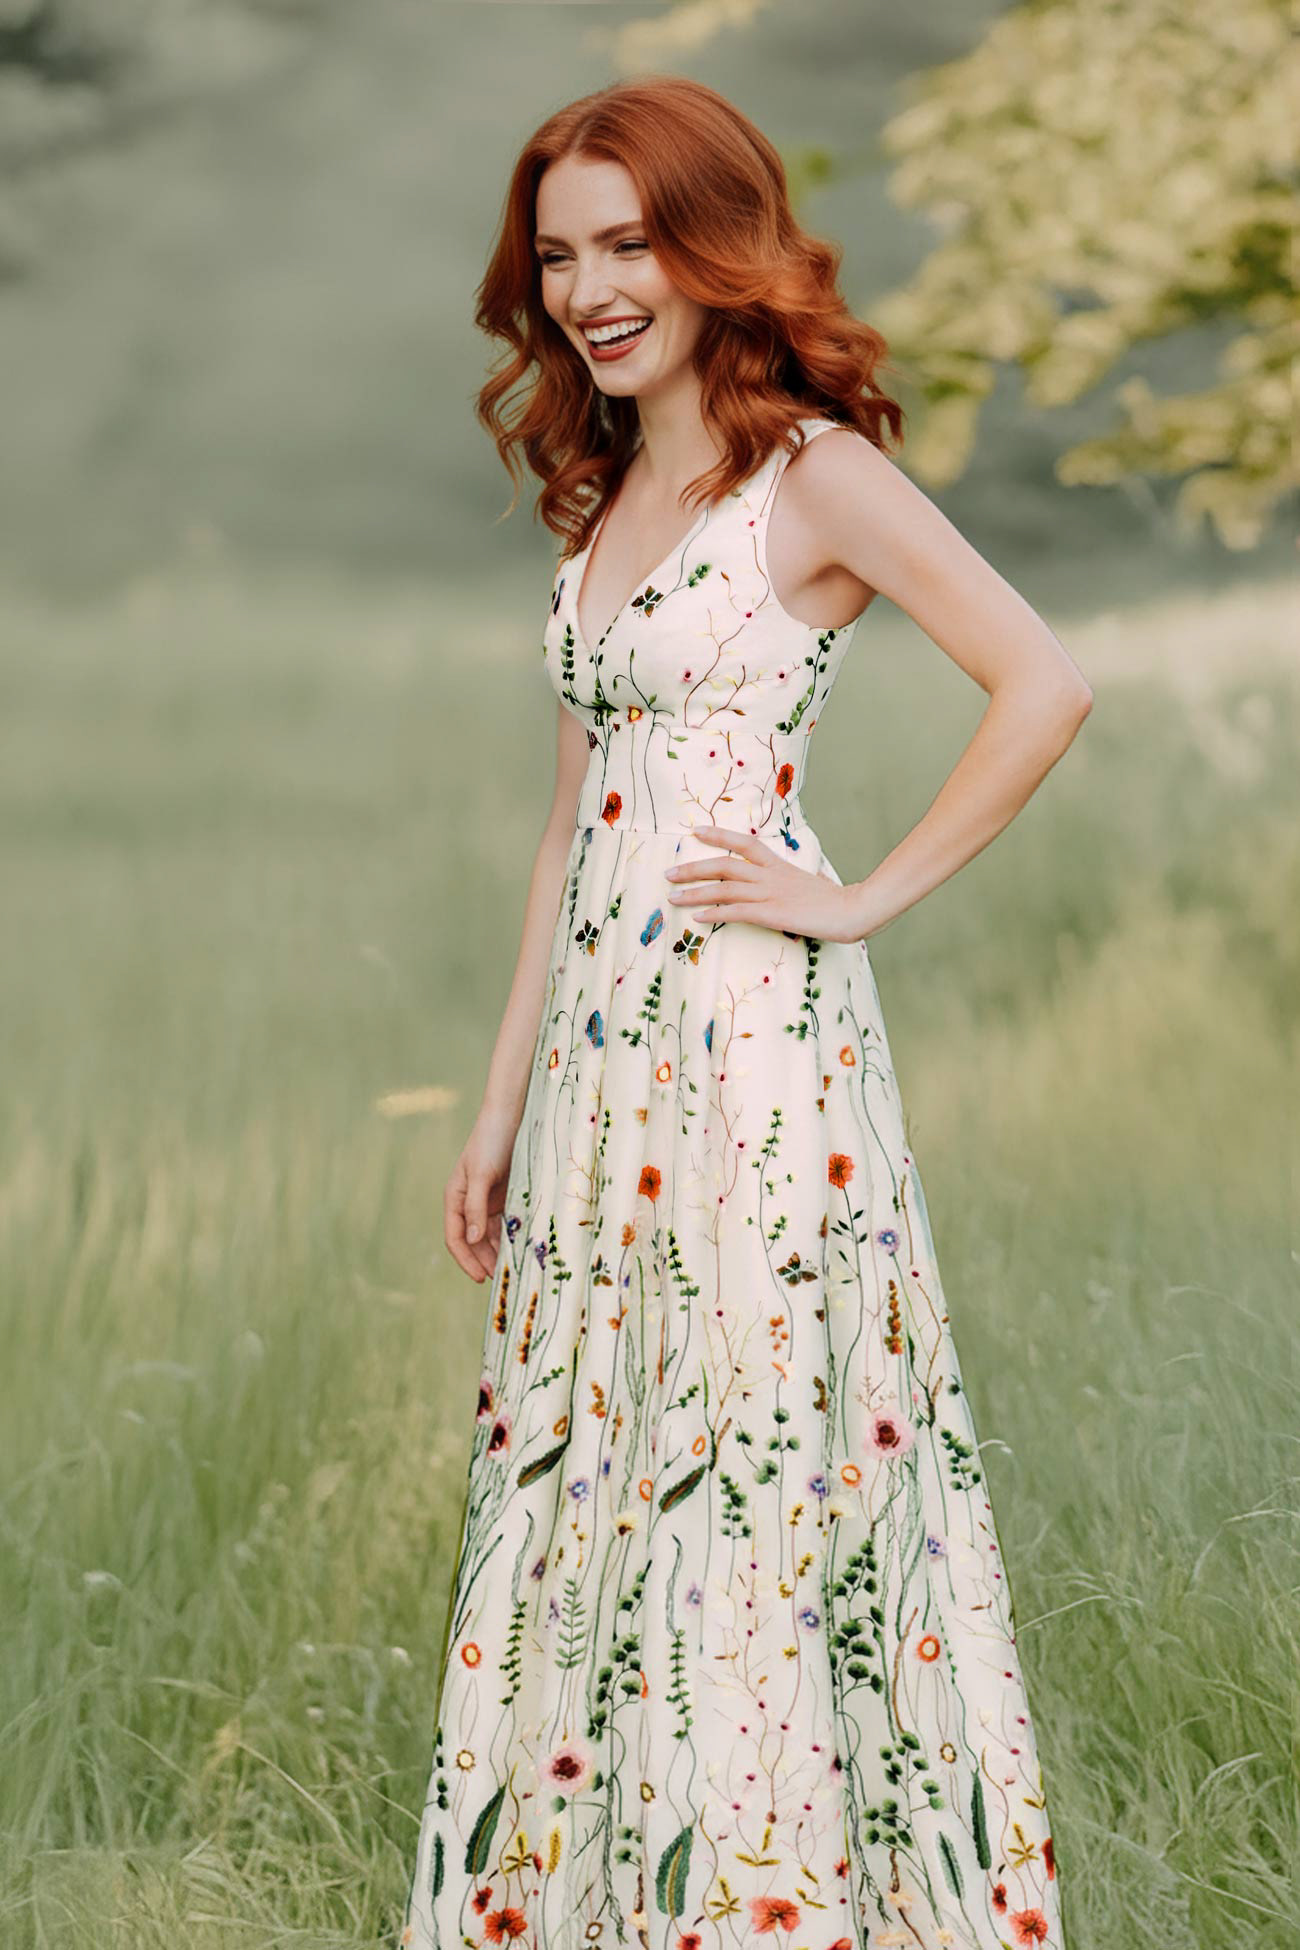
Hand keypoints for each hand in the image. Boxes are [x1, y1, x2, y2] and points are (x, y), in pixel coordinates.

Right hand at [444, 1105, 517, 1282]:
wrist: (510, 1116)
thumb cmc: (491, 1141)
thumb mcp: (481, 1174)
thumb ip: (475, 1207)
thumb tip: (473, 1239)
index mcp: (455, 1197)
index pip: (455, 1237)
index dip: (466, 1259)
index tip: (481, 1278)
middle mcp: (468, 1202)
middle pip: (473, 1241)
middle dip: (484, 1260)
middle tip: (502, 1281)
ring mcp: (486, 1200)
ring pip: (490, 1235)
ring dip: (498, 1252)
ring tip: (513, 1270)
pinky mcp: (504, 1196)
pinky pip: (505, 1223)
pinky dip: (511, 1237)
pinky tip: (522, 1248)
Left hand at [664, 826, 867, 943]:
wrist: (855, 910)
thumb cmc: (836, 901)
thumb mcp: (811, 884)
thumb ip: (795, 882)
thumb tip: (792, 885)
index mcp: (780, 866)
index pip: (745, 842)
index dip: (719, 835)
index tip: (696, 830)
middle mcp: (771, 876)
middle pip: (724, 865)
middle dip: (693, 868)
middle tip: (668, 873)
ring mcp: (771, 894)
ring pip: (724, 888)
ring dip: (695, 893)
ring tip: (672, 897)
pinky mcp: (773, 914)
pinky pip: (737, 912)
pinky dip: (714, 913)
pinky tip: (697, 918)